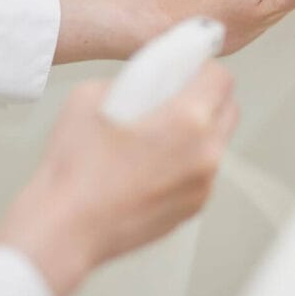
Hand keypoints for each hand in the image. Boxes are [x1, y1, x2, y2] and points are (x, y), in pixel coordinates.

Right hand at [0, 62, 237, 295]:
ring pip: (216, 143)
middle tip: (175, 95)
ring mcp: (202, 184)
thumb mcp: (91, 96)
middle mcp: (205, 153)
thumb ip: (132, 79)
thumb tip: (146, 78)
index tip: (188, 68)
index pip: (220, 77)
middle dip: (207, 96)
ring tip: (156, 133)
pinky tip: (151, 163)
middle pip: (228, 109)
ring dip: (198, 131)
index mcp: (187, 119)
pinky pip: (202, 171)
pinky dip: (186, 161)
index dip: (202, 67)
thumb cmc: (75, 170)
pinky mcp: (192, 207)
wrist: (66, 228)